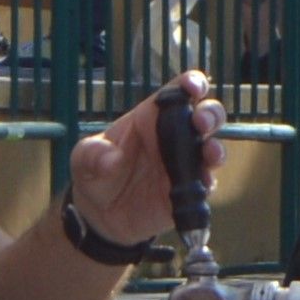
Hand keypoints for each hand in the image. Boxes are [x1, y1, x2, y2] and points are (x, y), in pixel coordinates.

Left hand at [65, 70, 220, 246]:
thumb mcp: (83, 159)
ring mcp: (185, 165)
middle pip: (207, 115)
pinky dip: (207, 183)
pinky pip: (206, 185)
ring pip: (213, 149)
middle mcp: (174, 137)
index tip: (193, 88)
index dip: (192, 83)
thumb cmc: (94, 174)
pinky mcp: (189, 192)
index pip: (178, 92)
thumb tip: (112, 161)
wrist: (99, 216)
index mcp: (152, 117)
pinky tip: (201, 184)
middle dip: (210, 114)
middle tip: (201, 122)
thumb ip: (93, 154)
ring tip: (210, 154)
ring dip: (216, 149)